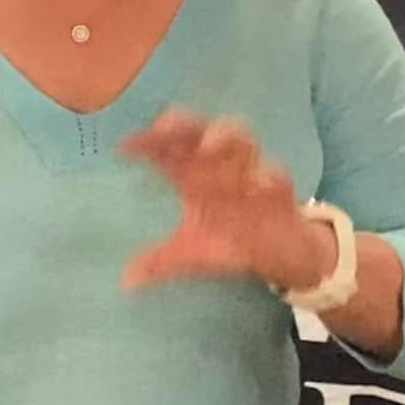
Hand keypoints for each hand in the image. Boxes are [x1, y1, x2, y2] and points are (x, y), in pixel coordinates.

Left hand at [119, 111, 334, 292]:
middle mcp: (218, 165)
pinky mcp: (279, 191)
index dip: (147, 141)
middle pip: (200, 131)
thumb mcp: (191, 252)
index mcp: (193, 173)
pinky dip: (267, 176)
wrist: (280, 255)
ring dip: (225, 138)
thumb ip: (159, 260)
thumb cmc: (228, 240)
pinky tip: (257, 182)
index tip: (125, 148)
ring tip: (208, 146)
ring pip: (241, 141)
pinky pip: (275, 176)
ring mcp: (249, 172)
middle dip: (183, 125)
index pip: (167, 147)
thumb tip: (126, 279)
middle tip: (164, 128)